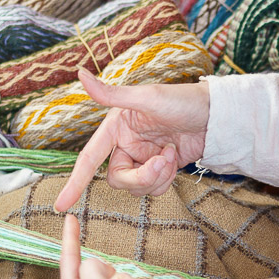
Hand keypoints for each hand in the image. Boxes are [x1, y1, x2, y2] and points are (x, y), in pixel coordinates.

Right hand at [52, 69, 210, 211]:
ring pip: (137, 186)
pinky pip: (154, 187)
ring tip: (171, 154)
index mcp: (116, 127)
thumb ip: (112, 94)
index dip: (75, 182)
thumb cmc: (182, 100)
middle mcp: (126, 144)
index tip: (62, 205)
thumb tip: (80, 74)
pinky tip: (175, 159)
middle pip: (118, 178)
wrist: (216, 116)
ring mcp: (143, 158)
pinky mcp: (160, 168)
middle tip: (162, 162)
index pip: (89, 158)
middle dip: (140, 176)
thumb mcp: (147, 97)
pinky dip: (165, 179)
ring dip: (156, 176)